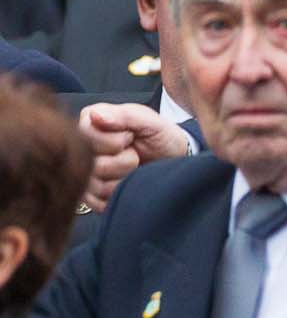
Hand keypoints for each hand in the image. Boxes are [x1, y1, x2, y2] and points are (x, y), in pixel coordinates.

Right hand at [76, 103, 192, 211]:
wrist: (174, 160)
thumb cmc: (161, 137)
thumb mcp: (149, 120)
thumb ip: (125, 115)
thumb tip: (95, 115)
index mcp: (90, 123)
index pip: (86, 137)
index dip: (115, 141)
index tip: (130, 137)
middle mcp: (81, 148)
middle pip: (92, 164)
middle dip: (124, 161)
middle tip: (135, 154)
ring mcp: (84, 173)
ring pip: (95, 185)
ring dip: (123, 178)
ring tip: (134, 168)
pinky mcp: (90, 195)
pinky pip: (97, 202)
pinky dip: (119, 194)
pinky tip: (128, 182)